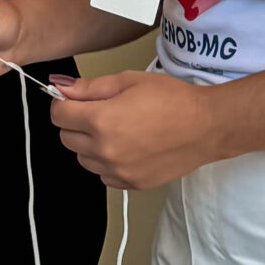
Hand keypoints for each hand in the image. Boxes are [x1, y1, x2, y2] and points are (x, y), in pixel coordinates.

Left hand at [51, 69, 222, 189]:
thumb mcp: (128, 81)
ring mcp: (117, 171)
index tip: (73, 100)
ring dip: (90, 144)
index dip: (63, 104)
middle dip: (76, 123)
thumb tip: (61, 87)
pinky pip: (102, 175)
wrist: (206, 126)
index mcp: (101, 121)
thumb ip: (90, 87)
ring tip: (117, 129)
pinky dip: (106, 163)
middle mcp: (105, 150)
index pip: (58, 116)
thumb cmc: (173, 100)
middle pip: (66, 138)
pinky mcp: (131, 183)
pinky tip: (126, 147)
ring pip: (83, 159)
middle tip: (100, 111)